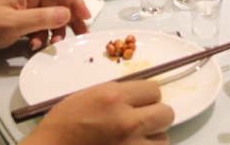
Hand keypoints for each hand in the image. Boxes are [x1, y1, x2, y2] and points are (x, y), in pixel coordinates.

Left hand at [0, 0, 89, 56]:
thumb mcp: (14, 24)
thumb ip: (43, 18)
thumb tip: (68, 13)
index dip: (75, 1)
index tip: (86, 19)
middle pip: (55, 1)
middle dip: (67, 19)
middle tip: (79, 36)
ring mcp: (20, 4)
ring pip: (47, 14)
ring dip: (52, 30)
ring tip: (51, 46)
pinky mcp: (15, 16)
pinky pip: (35, 23)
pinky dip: (39, 34)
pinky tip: (34, 46)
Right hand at [27, 81, 172, 144]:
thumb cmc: (63, 123)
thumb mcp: (89, 96)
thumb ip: (117, 95)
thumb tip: (140, 97)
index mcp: (114, 98)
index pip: (154, 91)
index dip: (147, 96)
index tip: (140, 102)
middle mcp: (127, 121)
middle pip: (166, 114)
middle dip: (156, 115)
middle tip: (142, 120)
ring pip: (163, 139)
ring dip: (152, 138)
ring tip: (136, 139)